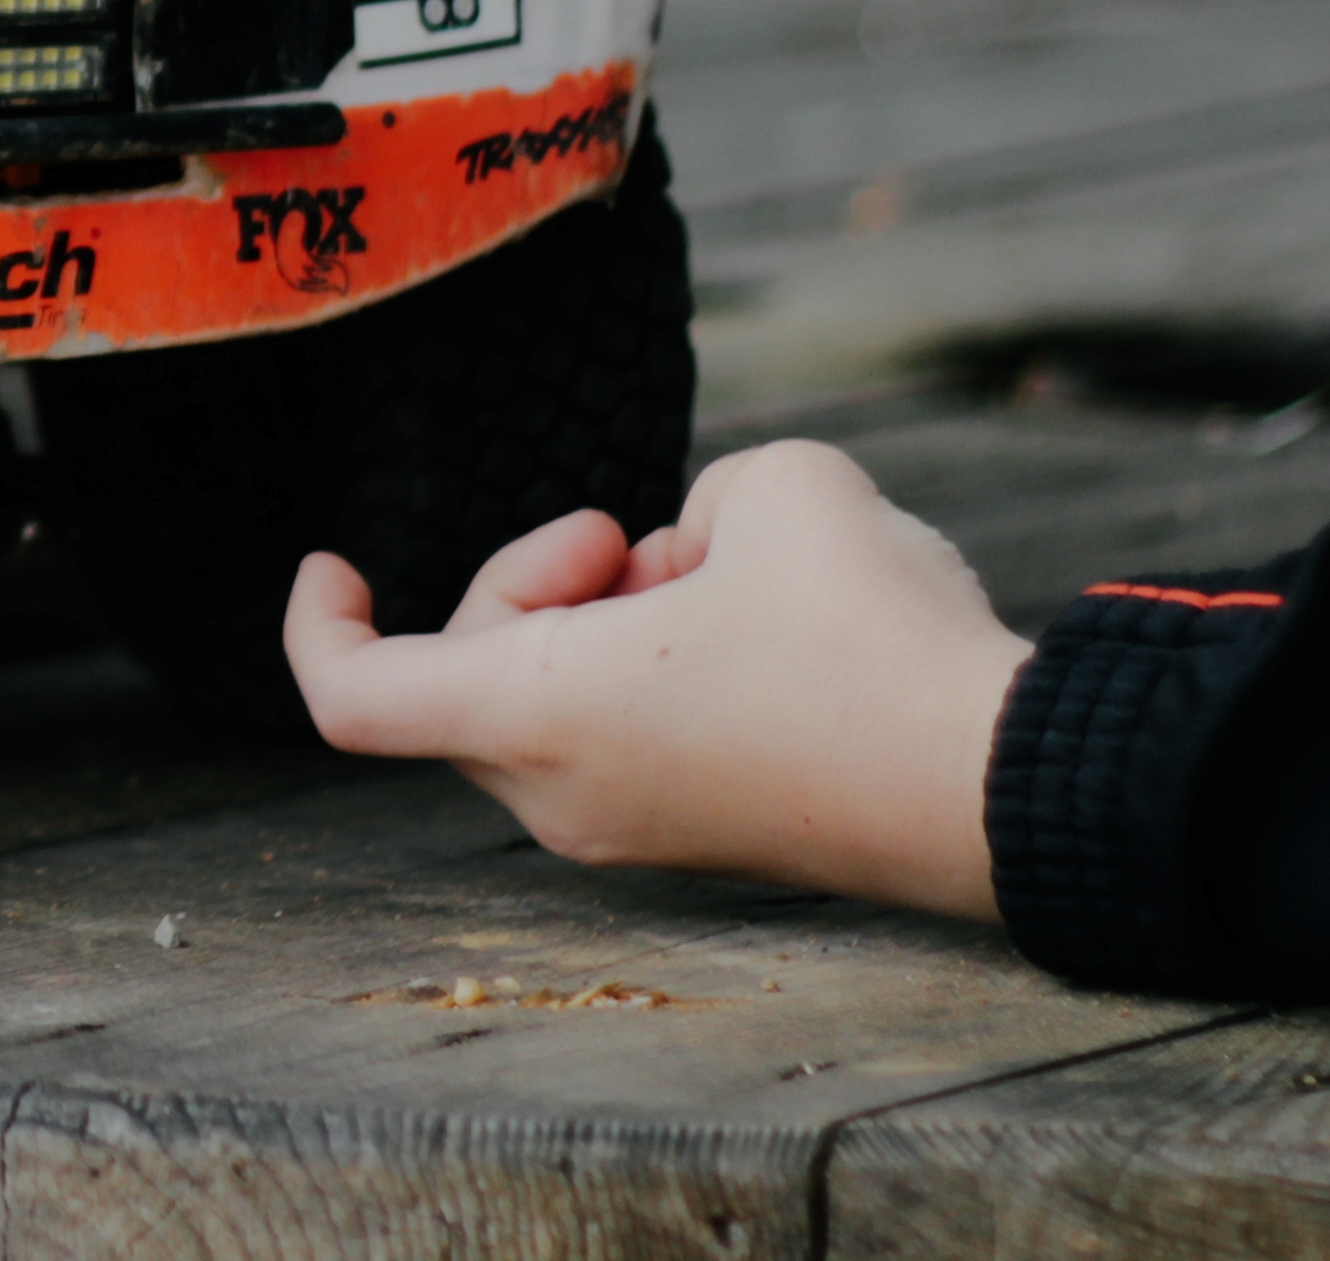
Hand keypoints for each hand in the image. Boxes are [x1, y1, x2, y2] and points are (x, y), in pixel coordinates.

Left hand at [283, 437, 1031, 918]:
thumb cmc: (869, 638)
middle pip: (477, 668)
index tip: (338, 562)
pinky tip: (769, 625)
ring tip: (722, 578)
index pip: (355, 697)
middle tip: (632, 542)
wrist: (1007, 780)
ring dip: (620, 616)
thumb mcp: (773, 487)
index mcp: (537, 716)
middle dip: (542, 580)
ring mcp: (640, 835)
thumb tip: (699, 561)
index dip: (323, 623)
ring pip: (567, 695)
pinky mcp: (713, 841)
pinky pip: (642, 734)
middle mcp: (566, 797)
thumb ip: (700, 499)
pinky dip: (673, 665)